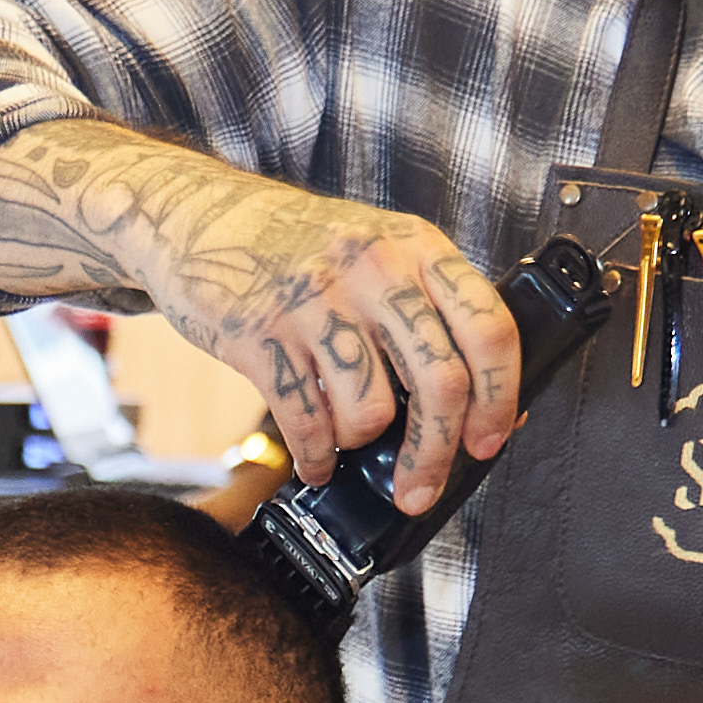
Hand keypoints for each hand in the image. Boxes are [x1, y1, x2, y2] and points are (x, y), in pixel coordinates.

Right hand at [114, 162, 527, 512]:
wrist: (202, 216)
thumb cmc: (299, 244)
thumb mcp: (381, 253)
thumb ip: (431, 314)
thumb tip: (489, 404)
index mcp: (418, 248)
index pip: (489, 329)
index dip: (500, 398)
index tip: (489, 441)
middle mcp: (374, 268)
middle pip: (439, 383)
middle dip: (434, 453)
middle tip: (420, 486)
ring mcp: (315, 299)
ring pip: (370, 411)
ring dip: (360, 447)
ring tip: (346, 439)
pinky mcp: (260, 332)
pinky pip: (305, 420)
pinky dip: (315, 455)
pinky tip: (315, 458)